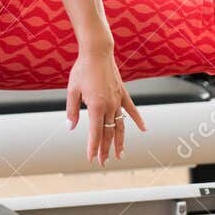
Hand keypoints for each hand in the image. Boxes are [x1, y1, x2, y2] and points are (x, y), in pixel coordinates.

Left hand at [65, 48, 146, 164]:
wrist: (97, 52)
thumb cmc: (82, 69)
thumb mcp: (72, 90)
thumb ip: (72, 110)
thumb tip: (71, 127)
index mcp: (96, 106)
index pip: (95, 133)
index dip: (93, 147)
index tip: (91, 159)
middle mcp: (109, 105)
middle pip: (108, 133)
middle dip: (105, 149)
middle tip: (103, 162)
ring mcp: (118, 100)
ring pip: (120, 125)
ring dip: (120, 141)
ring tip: (120, 155)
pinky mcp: (122, 93)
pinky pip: (132, 110)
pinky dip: (138, 120)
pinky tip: (144, 130)